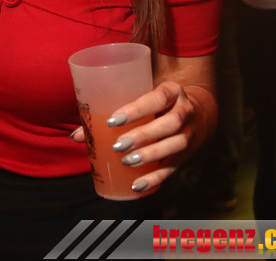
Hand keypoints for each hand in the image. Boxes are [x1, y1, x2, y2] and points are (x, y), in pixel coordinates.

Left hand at [70, 81, 211, 192]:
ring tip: (127, 161)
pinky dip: (155, 178)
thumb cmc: (158, 103)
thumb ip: (111, 110)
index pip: (158, 98)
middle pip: (170, 124)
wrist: (200, 111)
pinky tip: (138, 184)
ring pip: (175, 145)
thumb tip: (75, 135)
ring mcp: (189, 134)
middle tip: (118, 145)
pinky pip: (173, 167)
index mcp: (172, 92)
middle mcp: (185, 111)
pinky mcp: (187, 154)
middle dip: (143, 136)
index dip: (137, 109)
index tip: (113, 120)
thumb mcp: (143, 97)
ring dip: (150, 156)